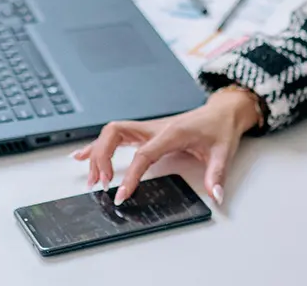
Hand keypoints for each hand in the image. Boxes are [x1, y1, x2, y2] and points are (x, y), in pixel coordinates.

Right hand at [72, 88, 261, 205]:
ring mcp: (148, 129)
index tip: (120, 194)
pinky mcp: (146, 133)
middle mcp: (155, 128)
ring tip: (91, 178)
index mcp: (171, 132)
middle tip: (101, 183)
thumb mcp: (223, 151)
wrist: (224, 111)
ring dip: (97, 153)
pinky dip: (98, 146)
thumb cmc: (220, 127)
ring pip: (112, 133)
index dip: (130, 174)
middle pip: (115, 134)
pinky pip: (116, 136)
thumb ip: (217, 174)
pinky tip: (83, 155)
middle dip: (102, 157)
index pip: (143, 153)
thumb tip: (216, 194)